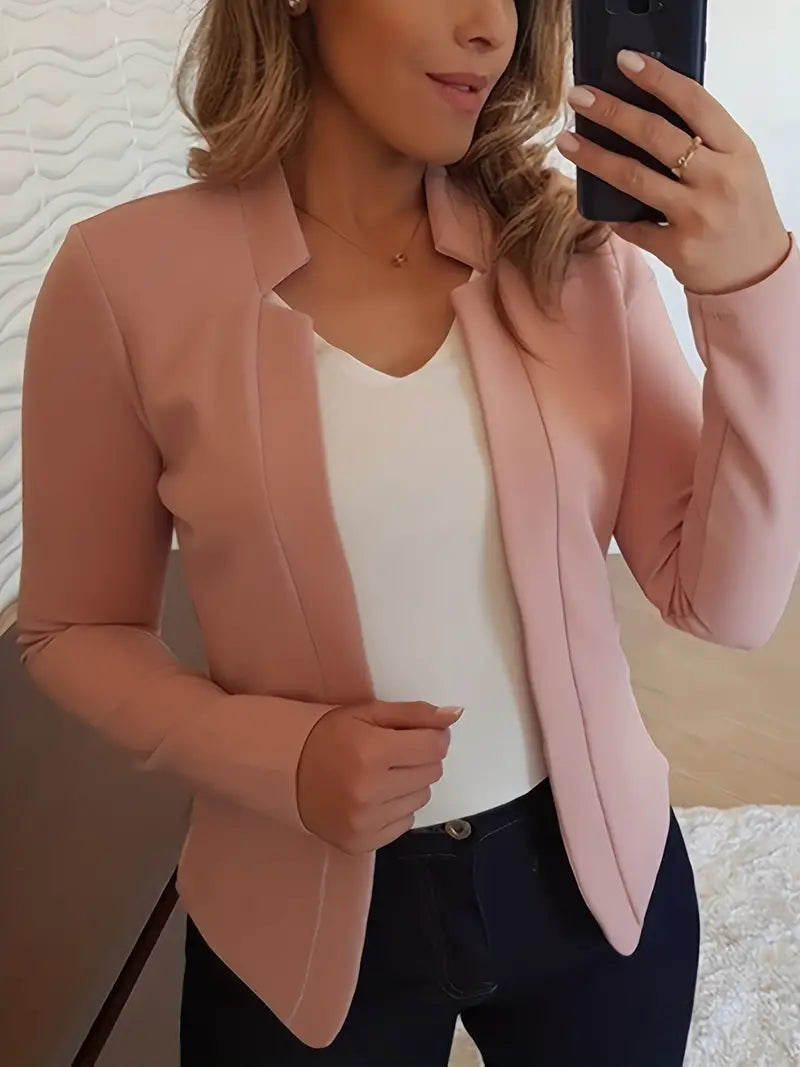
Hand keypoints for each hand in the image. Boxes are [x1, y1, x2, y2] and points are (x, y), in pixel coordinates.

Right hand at [297, 700, 461, 853]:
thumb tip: (456, 715)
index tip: (418, 734)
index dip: (433, 737)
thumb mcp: (367, 712)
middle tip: (394, 752)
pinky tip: (375, 796)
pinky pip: (405, 822)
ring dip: (410, 783)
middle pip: (432, 773)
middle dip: (420, 759)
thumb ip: (415, 714)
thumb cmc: (327, 735)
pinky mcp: (362, 843)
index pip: (435, 747)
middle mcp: (370, 791)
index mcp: (371, 751)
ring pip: (422, 798)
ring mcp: (366, 821)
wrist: (283, 771)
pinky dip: (397, 807)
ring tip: (383, 774)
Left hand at [557, 50, 790, 294]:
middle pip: (656, 135)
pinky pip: (631, 225)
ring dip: (594, 157)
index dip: (657, 79)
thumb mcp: (738, 165)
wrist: (754, 272)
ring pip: (634, 178)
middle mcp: (718, 179)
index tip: (624, 63)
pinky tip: (592, 202)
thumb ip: (704, 140)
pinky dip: (611, 214)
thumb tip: (646, 109)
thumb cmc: (741, 210)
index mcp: (736, 150)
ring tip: (567, 141)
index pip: (694, 102)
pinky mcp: (677, 248)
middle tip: (579, 98)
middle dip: (612, 112)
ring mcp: (697, 216)